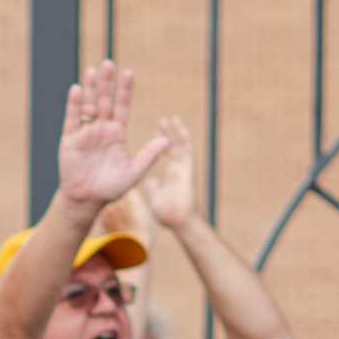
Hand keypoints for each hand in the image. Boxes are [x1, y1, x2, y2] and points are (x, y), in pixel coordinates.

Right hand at [56, 60, 172, 210]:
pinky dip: (74, 105)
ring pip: (88, 105)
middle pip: (105, 101)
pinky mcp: (70, 139)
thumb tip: (167, 141)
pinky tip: (76, 89)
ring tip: (92, 70)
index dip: (125, 90)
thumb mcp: (133, 172)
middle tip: (108, 63)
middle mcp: (102, 129)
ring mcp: (86, 133)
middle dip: (106, 83)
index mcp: (117, 134)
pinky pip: (72, 119)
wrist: (87, 200)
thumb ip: (148, 156)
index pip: (123, 107)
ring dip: (90, 89)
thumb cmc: (111, 188)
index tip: (128, 73)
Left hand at [138, 115, 199, 232]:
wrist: (178, 220)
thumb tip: (151, 182)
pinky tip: (178, 125)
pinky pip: (186, 148)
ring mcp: (184, 168)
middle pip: (172, 147)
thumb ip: (154, 188)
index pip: (163, 155)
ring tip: (170, 118)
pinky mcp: (187, 168)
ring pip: (180, 145)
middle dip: (166, 134)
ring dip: (175, 131)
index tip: (155, 132)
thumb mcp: (155, 198)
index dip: (159, 144)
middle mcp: (178, 169)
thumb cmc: (167, 214)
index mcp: (170, 175)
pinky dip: (183, 136)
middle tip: (161, 120)